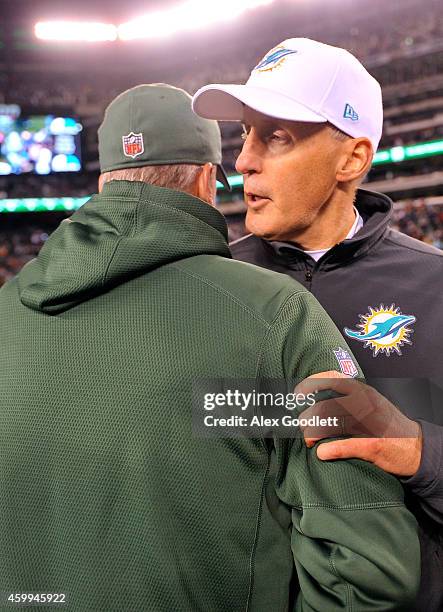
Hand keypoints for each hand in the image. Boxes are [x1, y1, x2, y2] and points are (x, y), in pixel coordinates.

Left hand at [295, 372, 422, 476]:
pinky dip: (328, 450)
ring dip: (313, 434)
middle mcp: (365, 403)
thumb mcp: (369, 401)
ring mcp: (369, 424)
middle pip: (325, 406)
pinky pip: (344, 445)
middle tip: (304, 428)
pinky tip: (321, 453)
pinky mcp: (372, 445)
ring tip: (310, 441)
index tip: (298, 394)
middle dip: (308, 419)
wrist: (416, 447)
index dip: (310, 384)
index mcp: (362, 391)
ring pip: (330, 425)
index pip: (332, 378)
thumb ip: (346, 398)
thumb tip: (314, 400)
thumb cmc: (387, 424)